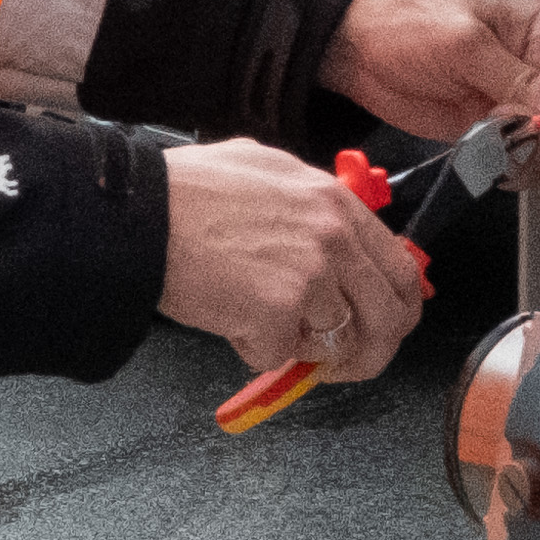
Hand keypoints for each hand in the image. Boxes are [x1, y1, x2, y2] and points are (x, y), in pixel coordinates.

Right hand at [160, 139, 431, 382]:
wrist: (139, 212)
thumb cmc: (187, 193)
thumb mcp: (266, 174)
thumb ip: (310, 209)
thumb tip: (336, 249)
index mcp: (334, 201)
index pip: (400, 268)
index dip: (396, 309)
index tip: (383, 328)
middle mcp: (332, 236)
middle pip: (386, 316)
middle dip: (369, 352)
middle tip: (340, 365)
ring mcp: (309, 275)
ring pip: (335, 344)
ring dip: (302, 350)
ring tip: (264, 329)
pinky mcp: (276, 312)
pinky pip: (280, 356)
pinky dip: (253, 350)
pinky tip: (227, 319)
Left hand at [322, 0, 539, 146]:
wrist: (356, 47)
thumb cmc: (408, 23)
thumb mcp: (465, 44)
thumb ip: (519, 78)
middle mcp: (539, 70)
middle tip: (513, 135)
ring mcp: (517, 105)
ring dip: (528, 157)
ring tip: (490, 141)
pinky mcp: (493, 132)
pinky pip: (521, 160)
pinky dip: (509, 168)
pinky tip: (486, 158)